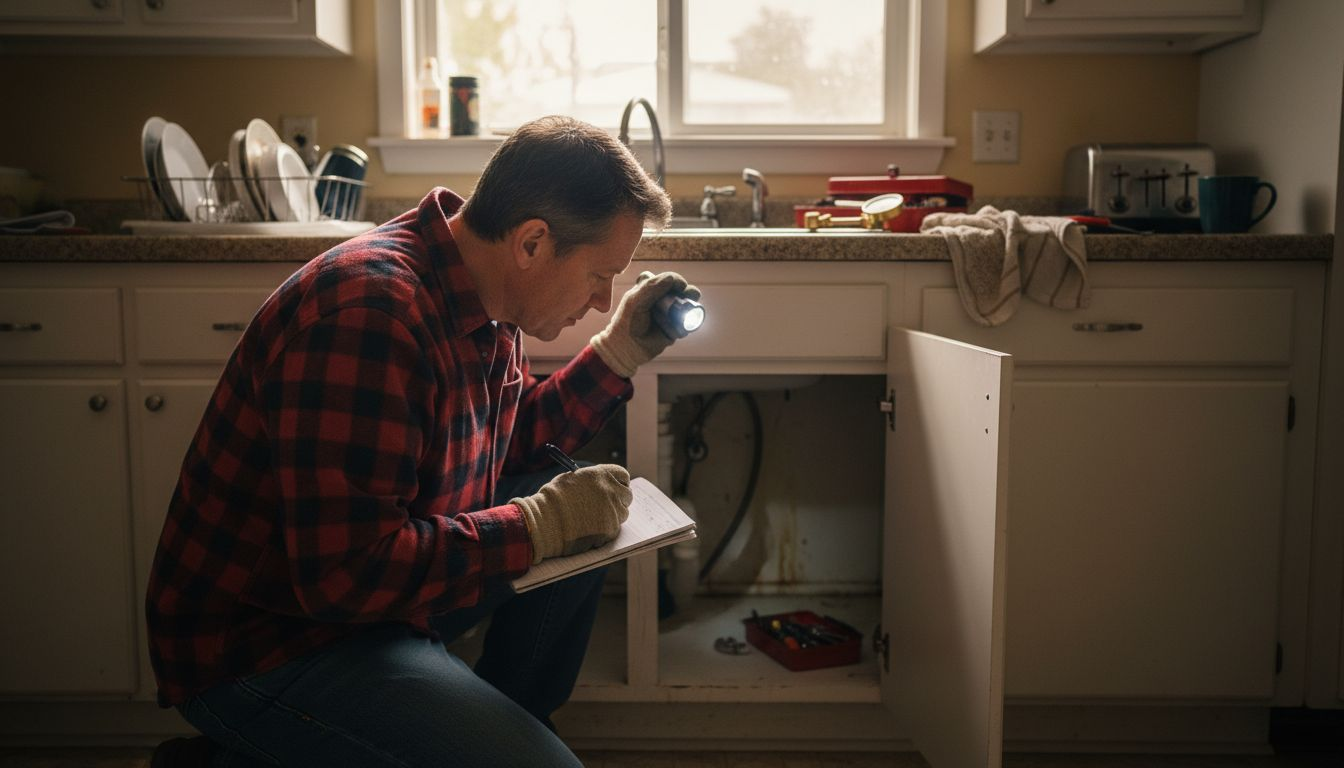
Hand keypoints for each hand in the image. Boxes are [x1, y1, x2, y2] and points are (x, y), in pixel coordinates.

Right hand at [513, 464, 632, 563]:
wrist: (543, 522)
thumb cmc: (552, 500)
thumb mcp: (571, 480)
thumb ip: (591, 481)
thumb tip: (603, 486)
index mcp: (601, 474)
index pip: (623, 476)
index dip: (619, 483)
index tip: (616, 488)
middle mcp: (610, 490)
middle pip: (627, 495)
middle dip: (619, 500)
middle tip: (609, 505)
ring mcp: (612, 511)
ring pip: (622, 513)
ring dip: (613, 515)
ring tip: (593, 518)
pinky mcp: (610, 529)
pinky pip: (614, 529)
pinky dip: (605, 530)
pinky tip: (589, 529)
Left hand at [590, 271, 700, 377]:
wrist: (628, 347)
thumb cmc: (628, 321)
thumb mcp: (636, 300)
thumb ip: (652, 286)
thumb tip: (672, 278)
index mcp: (649, 288)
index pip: (666, 279)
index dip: (674, 279)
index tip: (677, 285)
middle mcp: (660, 299)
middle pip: (680, 290)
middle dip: (688, 291)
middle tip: (691, 295)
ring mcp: (669, 313)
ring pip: (687, 306)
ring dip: (692, 307)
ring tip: (691, 310)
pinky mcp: (674, 328)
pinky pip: (686, 324)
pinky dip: (686, 326)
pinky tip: (677, 331)